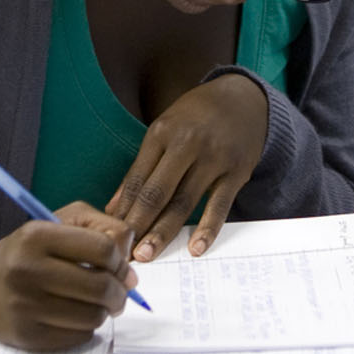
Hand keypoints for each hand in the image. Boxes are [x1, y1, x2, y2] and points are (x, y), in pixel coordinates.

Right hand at [0, 201, 139, 349]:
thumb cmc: (27, 251)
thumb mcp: (58, 221)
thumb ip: (101, 227)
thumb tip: (129, 266)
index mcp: (37, 236)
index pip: (102, 248)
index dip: (122, 262)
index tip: (123, 269)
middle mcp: (27, 271)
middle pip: (100, 286)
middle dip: (120, 292)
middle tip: (120, 293)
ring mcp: (25, 307)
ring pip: (92, 316)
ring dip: (104, 311)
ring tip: (97, 304)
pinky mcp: (26, 336)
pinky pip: (77, 337)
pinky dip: (86, 328)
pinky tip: (76, 316)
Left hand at [107, 72, 268, 261]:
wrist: (243, 99)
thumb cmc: (195, 119)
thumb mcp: (163, 131)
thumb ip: (141, 168)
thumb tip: (114, 208)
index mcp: (162, 133)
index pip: (136, 179)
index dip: (122, 210)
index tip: (111, 236)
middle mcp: (187, 144)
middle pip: (157, 192)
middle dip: (138, 225)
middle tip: (123, 253)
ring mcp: (214, 158)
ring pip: (184, 201)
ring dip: (164, 232)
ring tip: (147, 255)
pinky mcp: (237, 171)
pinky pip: (220, 204)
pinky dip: (208, 228)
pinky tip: (196, 248)